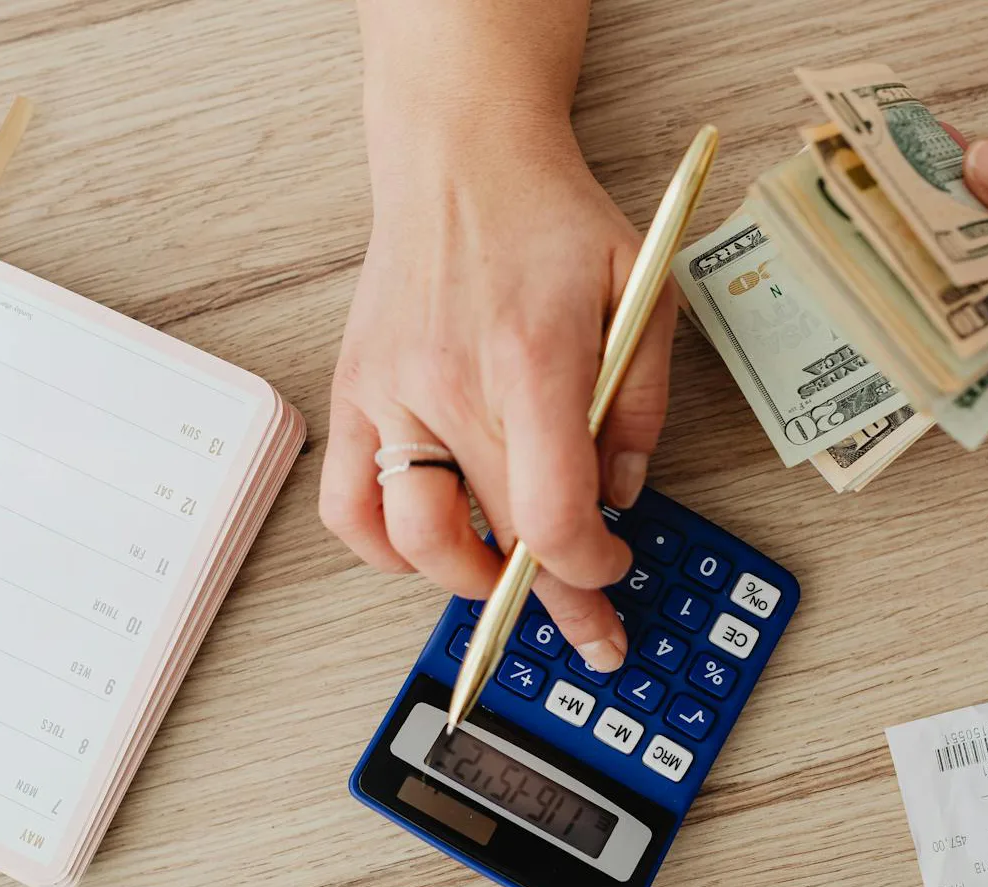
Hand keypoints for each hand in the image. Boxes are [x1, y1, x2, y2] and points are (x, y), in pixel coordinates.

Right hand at [320, 125, 675, 670]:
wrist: (460, 157)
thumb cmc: (550, 221)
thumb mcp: (641, 293)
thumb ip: (642, 404)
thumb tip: (622, 494)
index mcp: (533, 363)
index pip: (554, 516)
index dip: (589, 569)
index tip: (611, 568)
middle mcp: (452, 386)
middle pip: (501, 540)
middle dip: (557, 602)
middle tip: (590, 629)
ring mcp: (391, 395)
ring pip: (415, 541)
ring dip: (468, 582)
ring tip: (503, 576)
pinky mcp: (353, 394)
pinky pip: (346, 507)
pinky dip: (383, 549)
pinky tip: (428, 544)